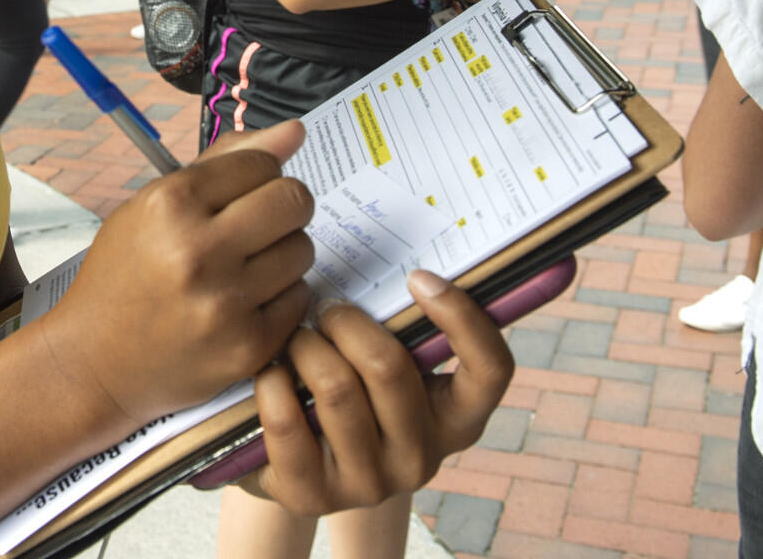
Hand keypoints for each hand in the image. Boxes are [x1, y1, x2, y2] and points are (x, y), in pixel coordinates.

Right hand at [34, 121, 314, 426]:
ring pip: (303, 249)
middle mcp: (199, 250)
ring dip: (284, 252)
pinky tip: (247, 302)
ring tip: (246, 266)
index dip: (257, 175)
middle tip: (260, 225)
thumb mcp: (153, 206)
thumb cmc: (123, 275)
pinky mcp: (248, 346)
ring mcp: (226, 302)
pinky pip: (301, 298)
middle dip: (284, 206)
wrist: (93, 361)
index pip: (261, 163)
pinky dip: (281, 296)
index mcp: (171, 203)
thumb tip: (296, 132)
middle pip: (294, 201)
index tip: (241, 194)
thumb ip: (225, 162)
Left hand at [243, 271, 513, 514]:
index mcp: (457, 421)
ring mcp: (368, 485)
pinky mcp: (312, 497)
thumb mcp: (384, 361)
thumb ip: (403, 327)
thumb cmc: (346, 385)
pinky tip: (271, 371)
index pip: (491, 369)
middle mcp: (421, 460)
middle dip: (344, 321)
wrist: (286, 461)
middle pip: (388, 367)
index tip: (418, 276)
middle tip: (324, 308)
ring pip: (335, 387)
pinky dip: (272, 380)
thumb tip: (407, 265)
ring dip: (305, 345)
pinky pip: (286, 419)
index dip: (462, 316)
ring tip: (296, 337)